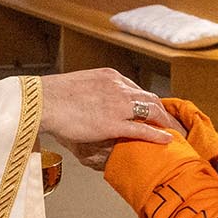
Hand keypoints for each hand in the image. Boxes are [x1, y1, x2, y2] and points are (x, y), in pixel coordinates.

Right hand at [38, 69, 177, 165]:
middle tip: (170, 123)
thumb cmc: (53, 97)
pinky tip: (166, 140)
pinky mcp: (113, 124)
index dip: (146, 101)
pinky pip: (143, 129)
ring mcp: (118, 105)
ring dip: (164, 123)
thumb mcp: (79, 86)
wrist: (44, 102)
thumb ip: (93, 93)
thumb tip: (93, 105)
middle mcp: (118, 87)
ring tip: (174, 133)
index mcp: (110, 76)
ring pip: (151, 111)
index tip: (152, 111)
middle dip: (162, 112)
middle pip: (149, 98)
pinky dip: (157, 134)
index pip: (136, 88)